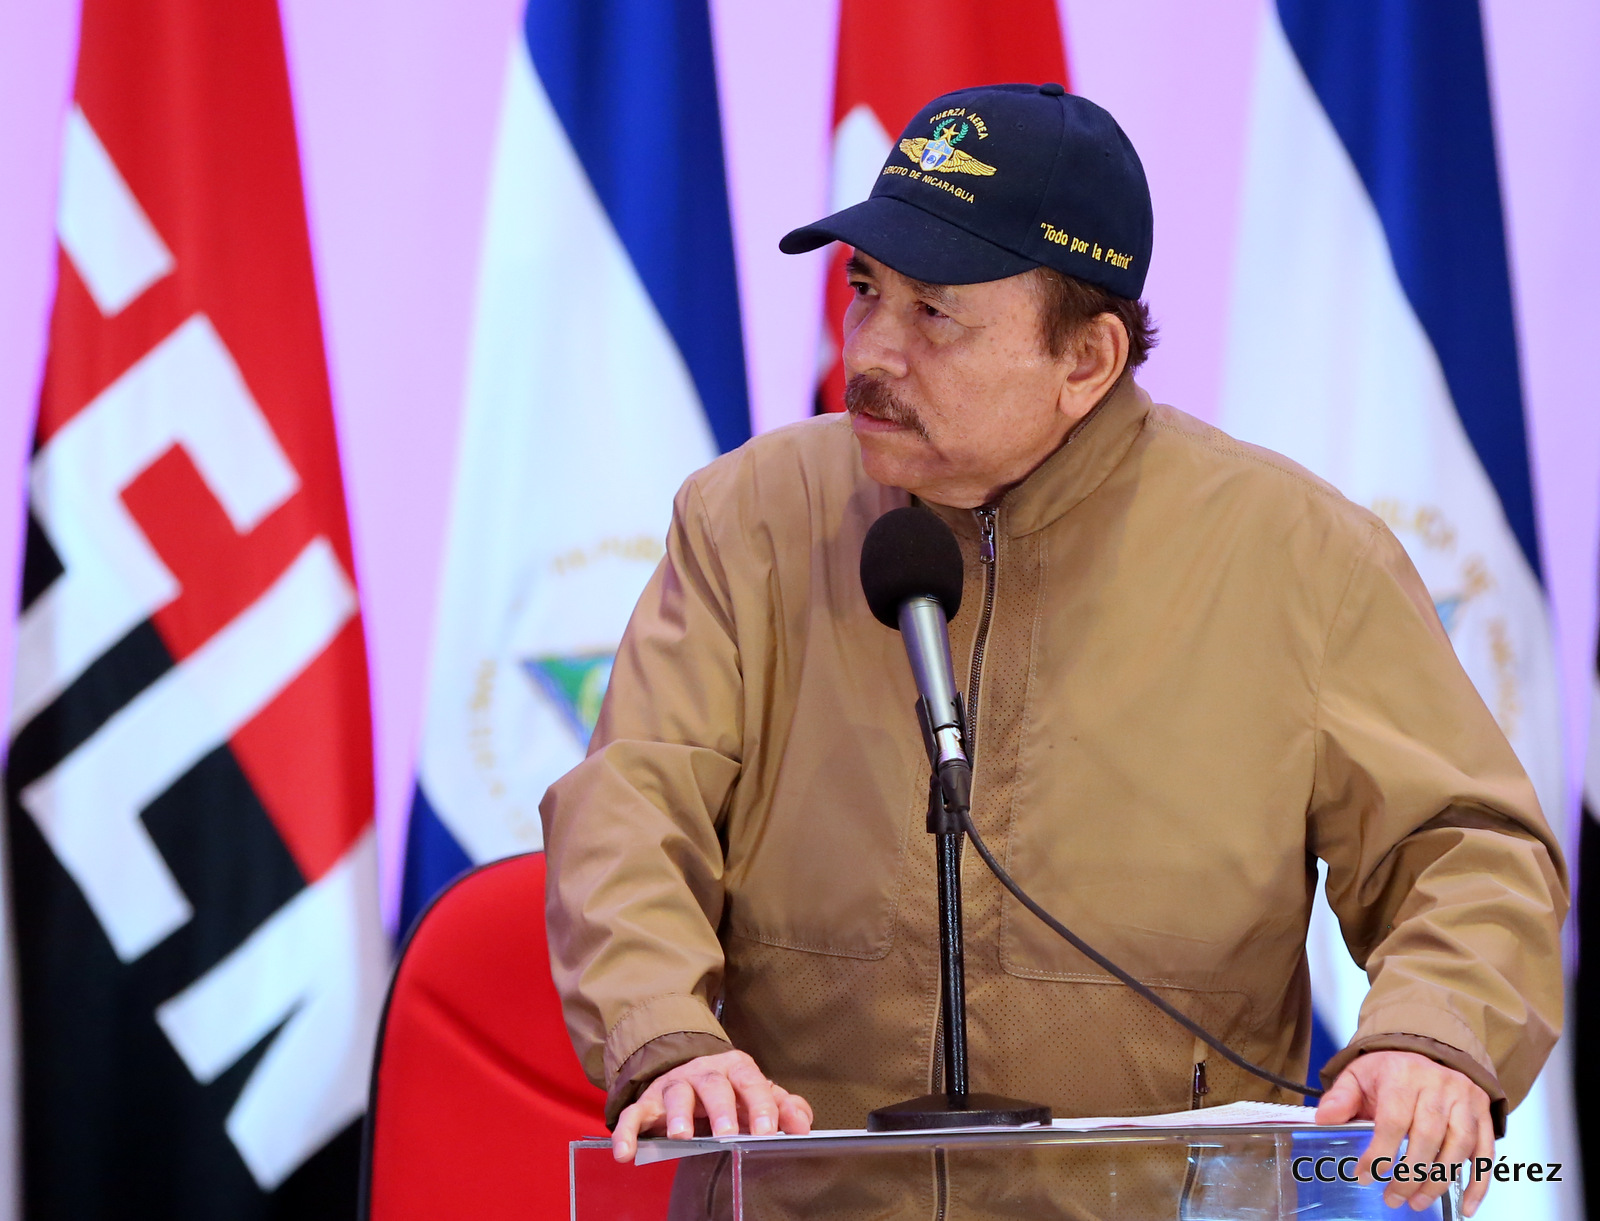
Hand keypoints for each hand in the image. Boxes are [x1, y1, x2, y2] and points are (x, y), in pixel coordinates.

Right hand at [611, 1050, 813, 1161]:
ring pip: (675, 1093)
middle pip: (713, 1084)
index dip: (760, 1104)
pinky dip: (627, 1132)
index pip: (750, 1081)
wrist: (689, 1074)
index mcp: (736, 1068)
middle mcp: (703, 1072)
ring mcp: (674, 1086)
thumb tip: (803, 1124)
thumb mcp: (758, 1095)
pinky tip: (625, 1153)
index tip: (767, 1129)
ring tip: (681, 1136)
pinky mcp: (648, 1103)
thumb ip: (784, 1107)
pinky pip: (633, 1114)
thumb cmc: (731, 1091)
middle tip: (728, 1132)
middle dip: (721, 1108)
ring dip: (678, 1114)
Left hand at [1316, 1050, 1493, 1214]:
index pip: (1392, 1120)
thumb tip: (1324, 1119)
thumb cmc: (1390, 1071)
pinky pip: (1486, 1153)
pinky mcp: (1484, 1115)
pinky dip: (1479, 1183)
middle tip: (1392, 1198)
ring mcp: (1466, 1101)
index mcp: (1403, 1075)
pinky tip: (1466, 1207)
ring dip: (1438, 1182)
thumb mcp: (1358, 1074)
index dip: (1378, 1152)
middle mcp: (1439, 1086)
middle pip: (1427, 1137)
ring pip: (1458, 1148)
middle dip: (1409, 1174)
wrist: (1429, 1050)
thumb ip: (1341, 1097)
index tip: (1363, 1176)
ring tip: (1417, 1202)